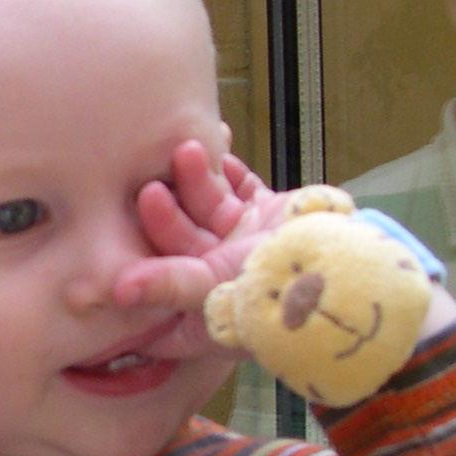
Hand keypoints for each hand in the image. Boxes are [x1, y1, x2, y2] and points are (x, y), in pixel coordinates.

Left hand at [115, 143, 285, 343]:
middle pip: (175, 240)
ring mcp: (241, 243)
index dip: (130, 283)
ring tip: (188, 150)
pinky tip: (217, 141)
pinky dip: (227, 166)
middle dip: (163, 213)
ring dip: (195, 177)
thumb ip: (166, 284)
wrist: (349, 268)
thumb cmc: (278, 294)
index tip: (106, 264)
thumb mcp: (215, 290)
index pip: (153, 301)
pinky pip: (238, 185)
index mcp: (201, 314)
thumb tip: (116, 290)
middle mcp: (217, 278)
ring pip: (204, 206)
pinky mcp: (264, 214)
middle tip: (150, 188)